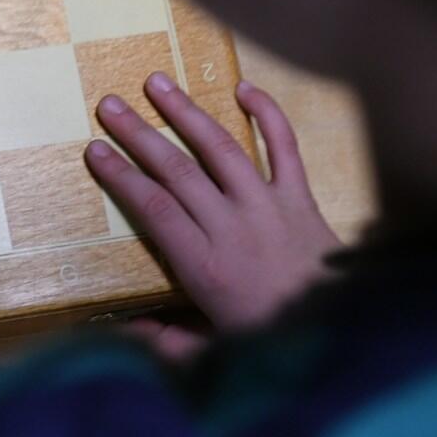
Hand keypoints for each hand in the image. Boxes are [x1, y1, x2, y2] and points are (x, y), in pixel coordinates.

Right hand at [85, 75, 338, 358]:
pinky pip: (284, 148)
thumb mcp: (214, 354)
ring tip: (158, 82)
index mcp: (205, 266)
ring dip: (187, 114)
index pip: (154, 210)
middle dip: (140, 135)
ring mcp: (268, 208)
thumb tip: (126, 332)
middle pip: (178, 172)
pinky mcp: (300, 199)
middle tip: (109, 105)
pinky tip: (244, 88)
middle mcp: (233, 228)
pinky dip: (267, 115)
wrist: (343, 332)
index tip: (94, 151)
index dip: (121, 177)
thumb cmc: (273, 342)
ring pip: (221, 150)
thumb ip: (168, 343)